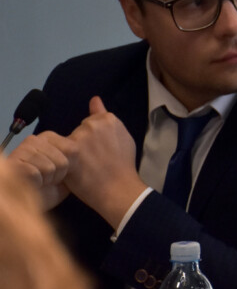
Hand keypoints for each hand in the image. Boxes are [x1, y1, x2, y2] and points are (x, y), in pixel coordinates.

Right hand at [8, 130, 75, 209]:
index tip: (62, 172)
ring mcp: (21, 150)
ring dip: (48, 179)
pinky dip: (36, 182)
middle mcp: (33, 140)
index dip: (70, 166)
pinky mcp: (13, 162)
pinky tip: (33, 183)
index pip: (71, 148)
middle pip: (62, 159)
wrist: (32, 205)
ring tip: (42, 181)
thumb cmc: (52, 188)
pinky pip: (35, 172)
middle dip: (60, 173)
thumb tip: (93, 148)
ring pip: (49, 167)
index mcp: (48, 138)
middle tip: (50, 179)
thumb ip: (79, 158)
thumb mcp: (71, 170)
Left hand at [62, 97, 145, 226]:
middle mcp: (92, 124)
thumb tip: (94, 99)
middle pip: (80, 129)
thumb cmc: (125, 165)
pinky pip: (60, 152)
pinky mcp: (69, 152)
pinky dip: (66, 161)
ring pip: (69, 141)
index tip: (102, 148)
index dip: (96, 136)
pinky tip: (77, 171)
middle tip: (95, 159)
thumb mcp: (124, 137)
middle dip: (84, 142)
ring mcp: (79, 137)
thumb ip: (107, 119)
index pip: (93, 119)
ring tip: (87, 167)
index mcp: (108, 119)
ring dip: (74, 151)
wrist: (118, 188)